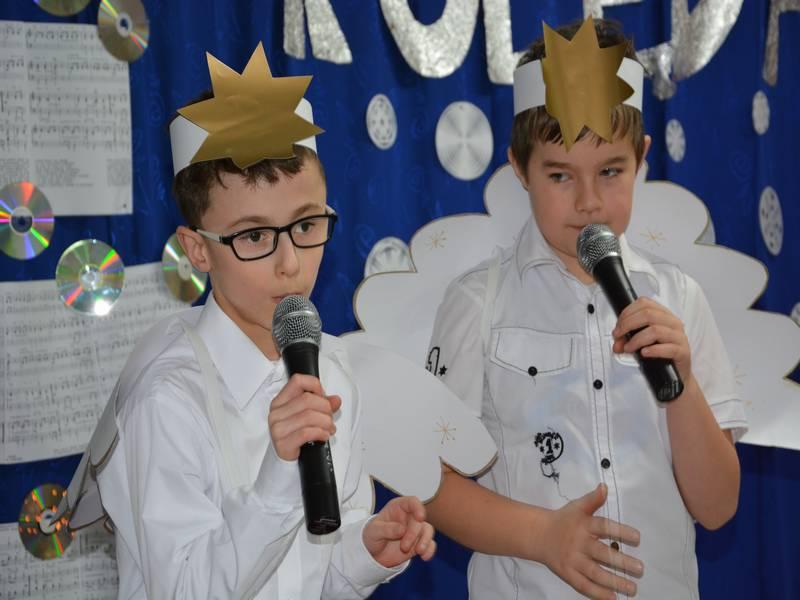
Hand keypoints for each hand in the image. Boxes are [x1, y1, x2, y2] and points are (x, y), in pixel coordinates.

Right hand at [267, 373, 341, 460]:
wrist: (288, 463)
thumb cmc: (297, 436)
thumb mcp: (310, 416)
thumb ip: (323, 405)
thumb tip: (336, 400)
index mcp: (281, 401)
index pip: (298, 381)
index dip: (315, 386)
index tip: (323, 397)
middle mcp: (276, 413)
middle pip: (308, 399)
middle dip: (325, 409)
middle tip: (330, 419)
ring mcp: (277, 428)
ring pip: (309, 416)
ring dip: (326, 423)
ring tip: (329, 429)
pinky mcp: (282, 443)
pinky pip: (306, 433)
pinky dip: (320, 433)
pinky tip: (323, 436)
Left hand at [363, 496, 435, 567]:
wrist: (373, 554)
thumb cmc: (372, 536)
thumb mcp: (374, 531)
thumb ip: (387, 529)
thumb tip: (402, 529)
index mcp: (398, 508)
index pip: (412, 502)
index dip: (418, 508)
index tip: (420, 518)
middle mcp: (408, 517)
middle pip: (419, 521)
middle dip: (414, 534)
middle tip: (403, 547)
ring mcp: (415, 530)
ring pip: (428, 530)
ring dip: (425, 541)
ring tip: (418, 552)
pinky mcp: (418, 543)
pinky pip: (430, 544)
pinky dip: (430, 550)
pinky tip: (424, 557)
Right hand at [542, 484, 643, 599]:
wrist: (539, 535)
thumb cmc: (564, 520)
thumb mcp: (577, 506)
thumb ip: (593, 499)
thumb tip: (605, 487)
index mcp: (583, 525)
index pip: (604, 527)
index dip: (620, 532)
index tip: (638, 538)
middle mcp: (579, 543)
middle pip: (602, 553)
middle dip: (621, 562)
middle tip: (640, 569)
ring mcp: (573, 560)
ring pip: (595, 573)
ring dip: (614, 582)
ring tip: (633, 589)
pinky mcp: (568, 574)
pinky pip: (583, 586)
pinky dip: (598, 594)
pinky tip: (613, 598)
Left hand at [612, 297, 691, 381]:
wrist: (677, 372)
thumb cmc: (660, 353)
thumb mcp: (641, 342)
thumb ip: (627, 339)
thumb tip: (617, 343)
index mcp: (663, 315)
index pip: (644, 303)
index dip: (627, 313)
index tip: (618, 326)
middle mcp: (673, 322)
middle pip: (648, 314)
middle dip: (627, 325)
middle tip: (618, 336)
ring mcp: (679, 337)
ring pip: (655, 330)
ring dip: (636, 339)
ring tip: (628, 348)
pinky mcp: (682, 352)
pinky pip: (668, 348)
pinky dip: (653, 350)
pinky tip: (644, 353)